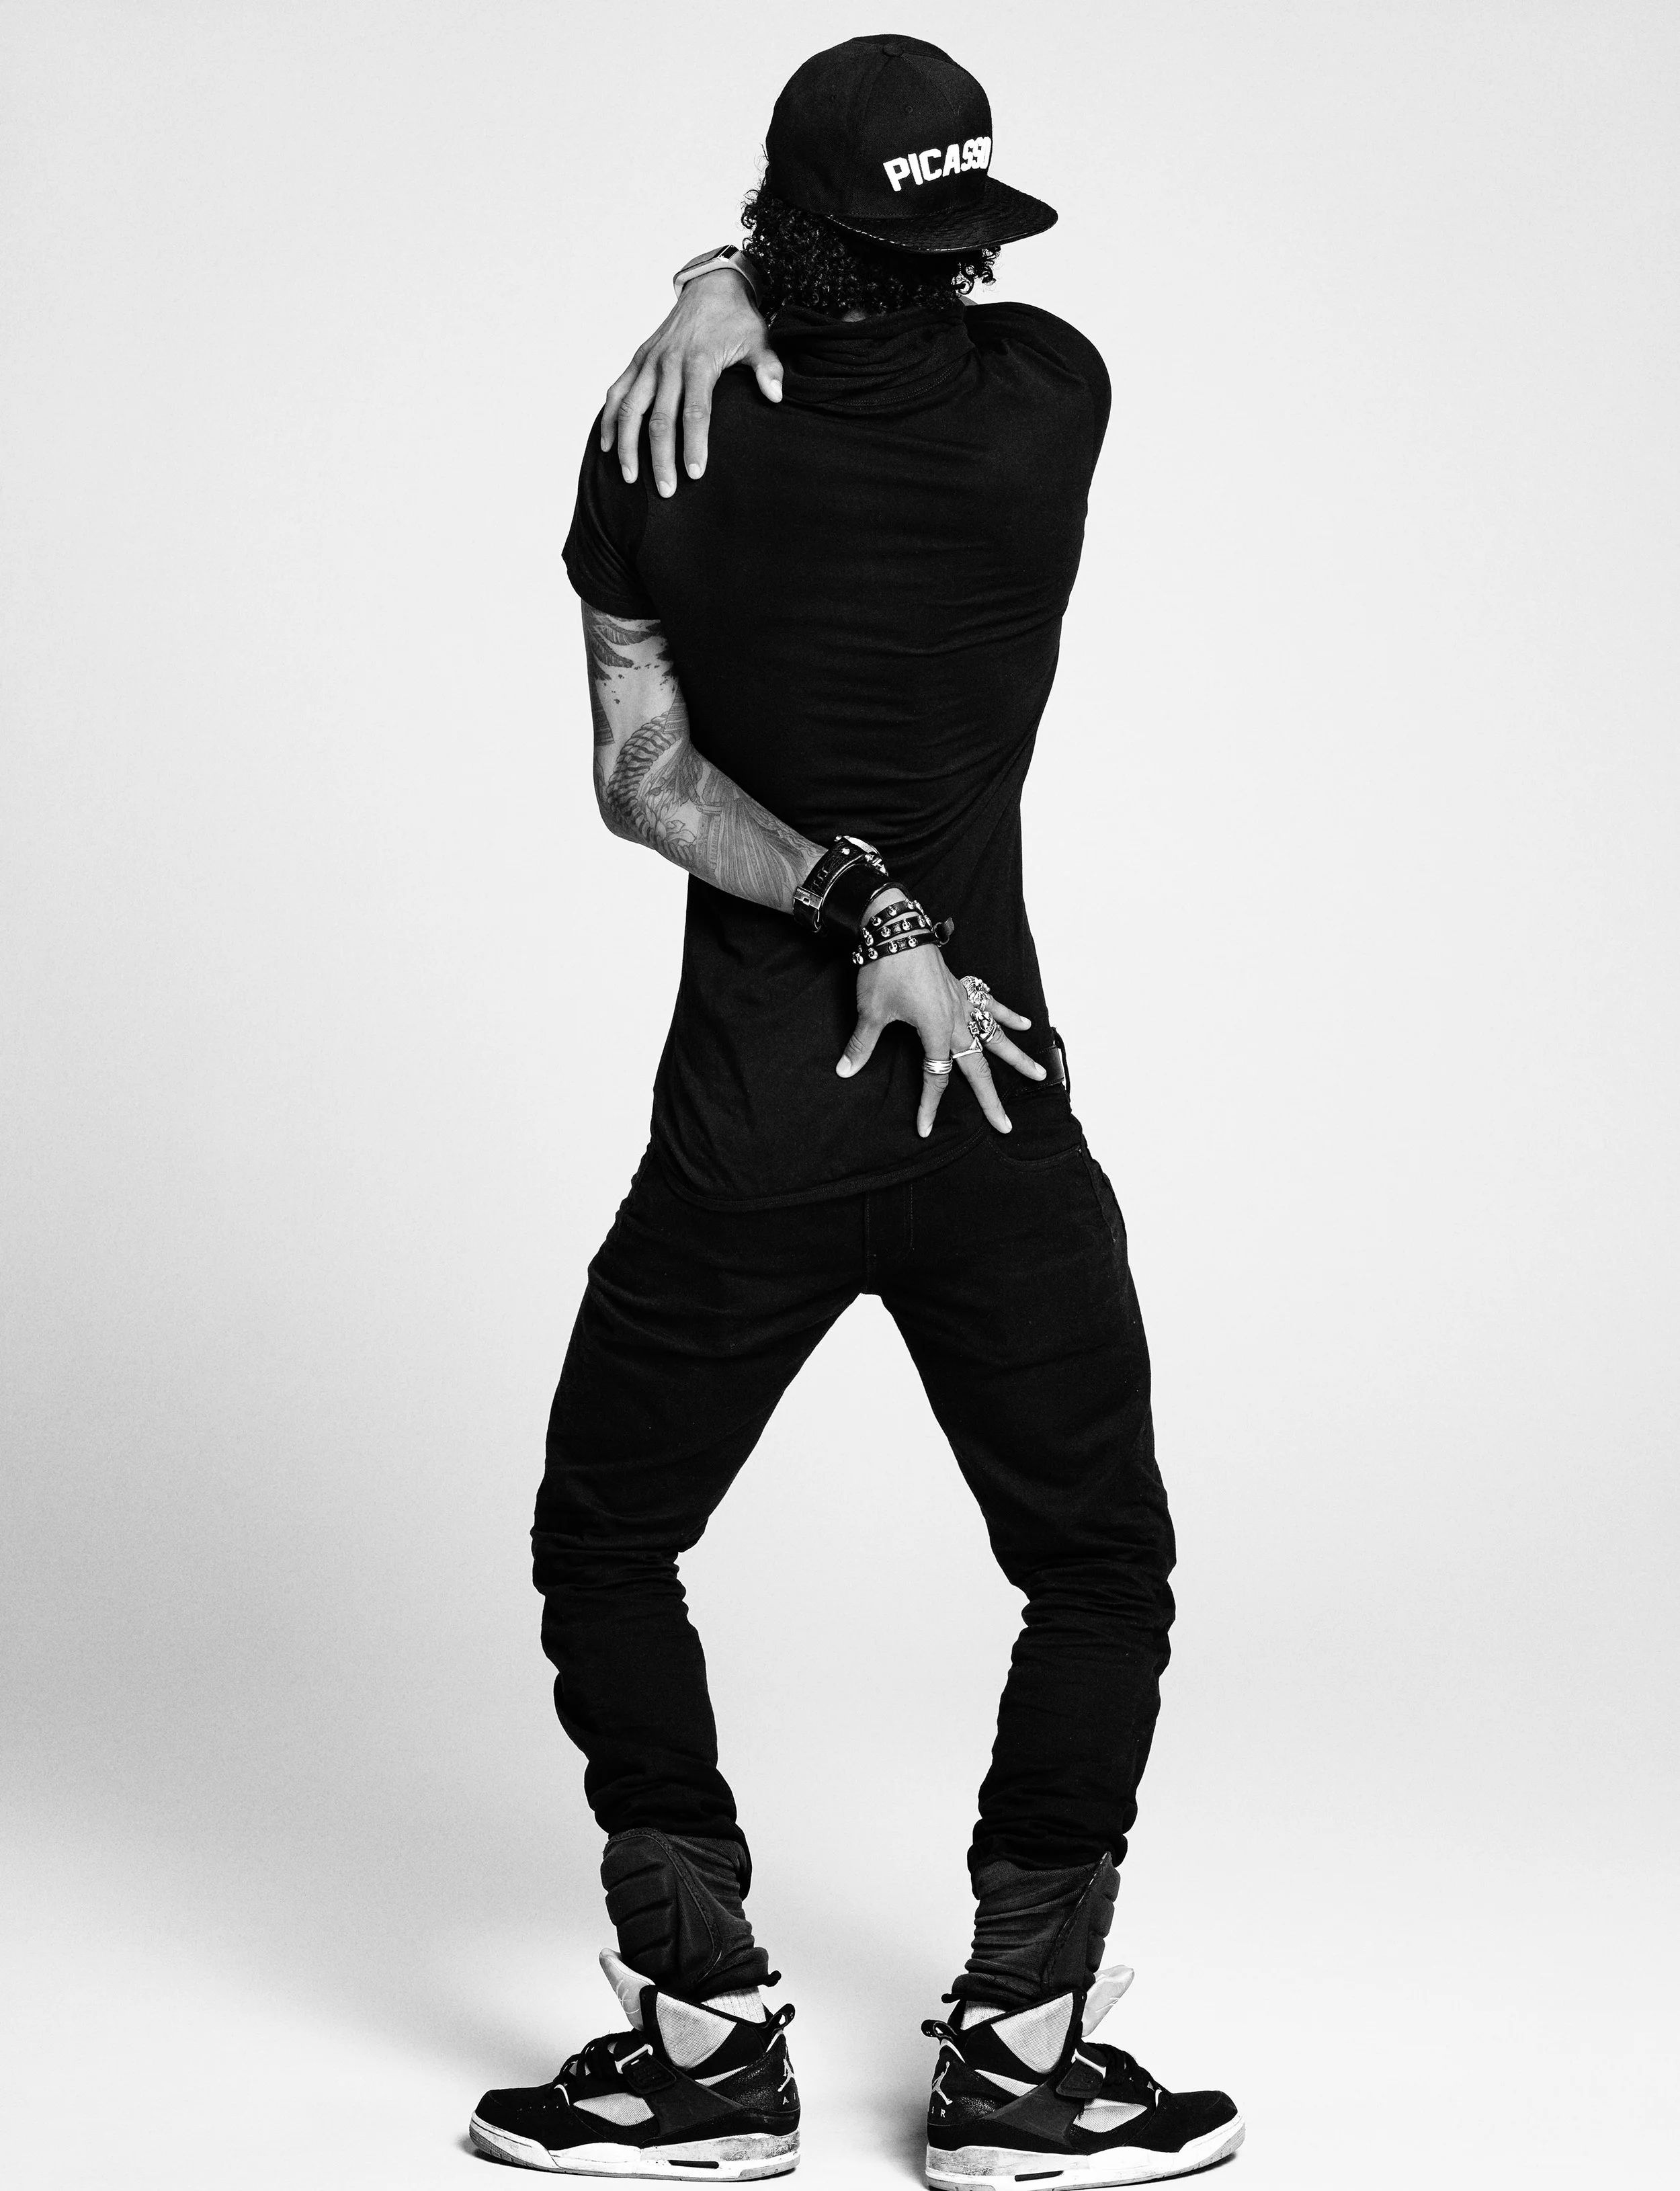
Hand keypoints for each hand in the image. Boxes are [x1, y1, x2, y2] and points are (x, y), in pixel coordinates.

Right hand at [600, 271, 782, 497]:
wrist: (710, 286)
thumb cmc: (737, 319)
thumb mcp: (760, 339)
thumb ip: (768, 368)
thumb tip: (776, 396)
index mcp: (699, 361)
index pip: (695, 411)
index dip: (694, 444)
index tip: (695, 474)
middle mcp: (668, 362)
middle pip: (660, 419)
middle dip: (660, 458)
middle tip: (666, 491)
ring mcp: (649, 361)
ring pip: (630, 408)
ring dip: (627, 445)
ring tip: (630, 477)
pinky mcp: (638, 359)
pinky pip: (616, 392)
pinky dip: (609, 419)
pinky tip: (607, 445)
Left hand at [835, 941, 1043, 1137]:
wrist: (896, 927)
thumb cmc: (884, 968)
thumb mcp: (871, 1011)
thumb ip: (863, 1044)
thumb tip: (844, 1071)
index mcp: (935, 1030)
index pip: (935, 1077)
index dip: (929, 1105)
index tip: (925, 1129)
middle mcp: (955, 1020)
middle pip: (978, 1067)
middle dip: (990, 1098)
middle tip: (1005, 1125)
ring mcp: (962, 1003)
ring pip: (995, 1037)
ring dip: (1016, 1057)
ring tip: (1039, 1074)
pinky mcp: (961, 988)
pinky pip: (990, 1004)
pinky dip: (1006, 1015)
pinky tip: (1025, 1025)